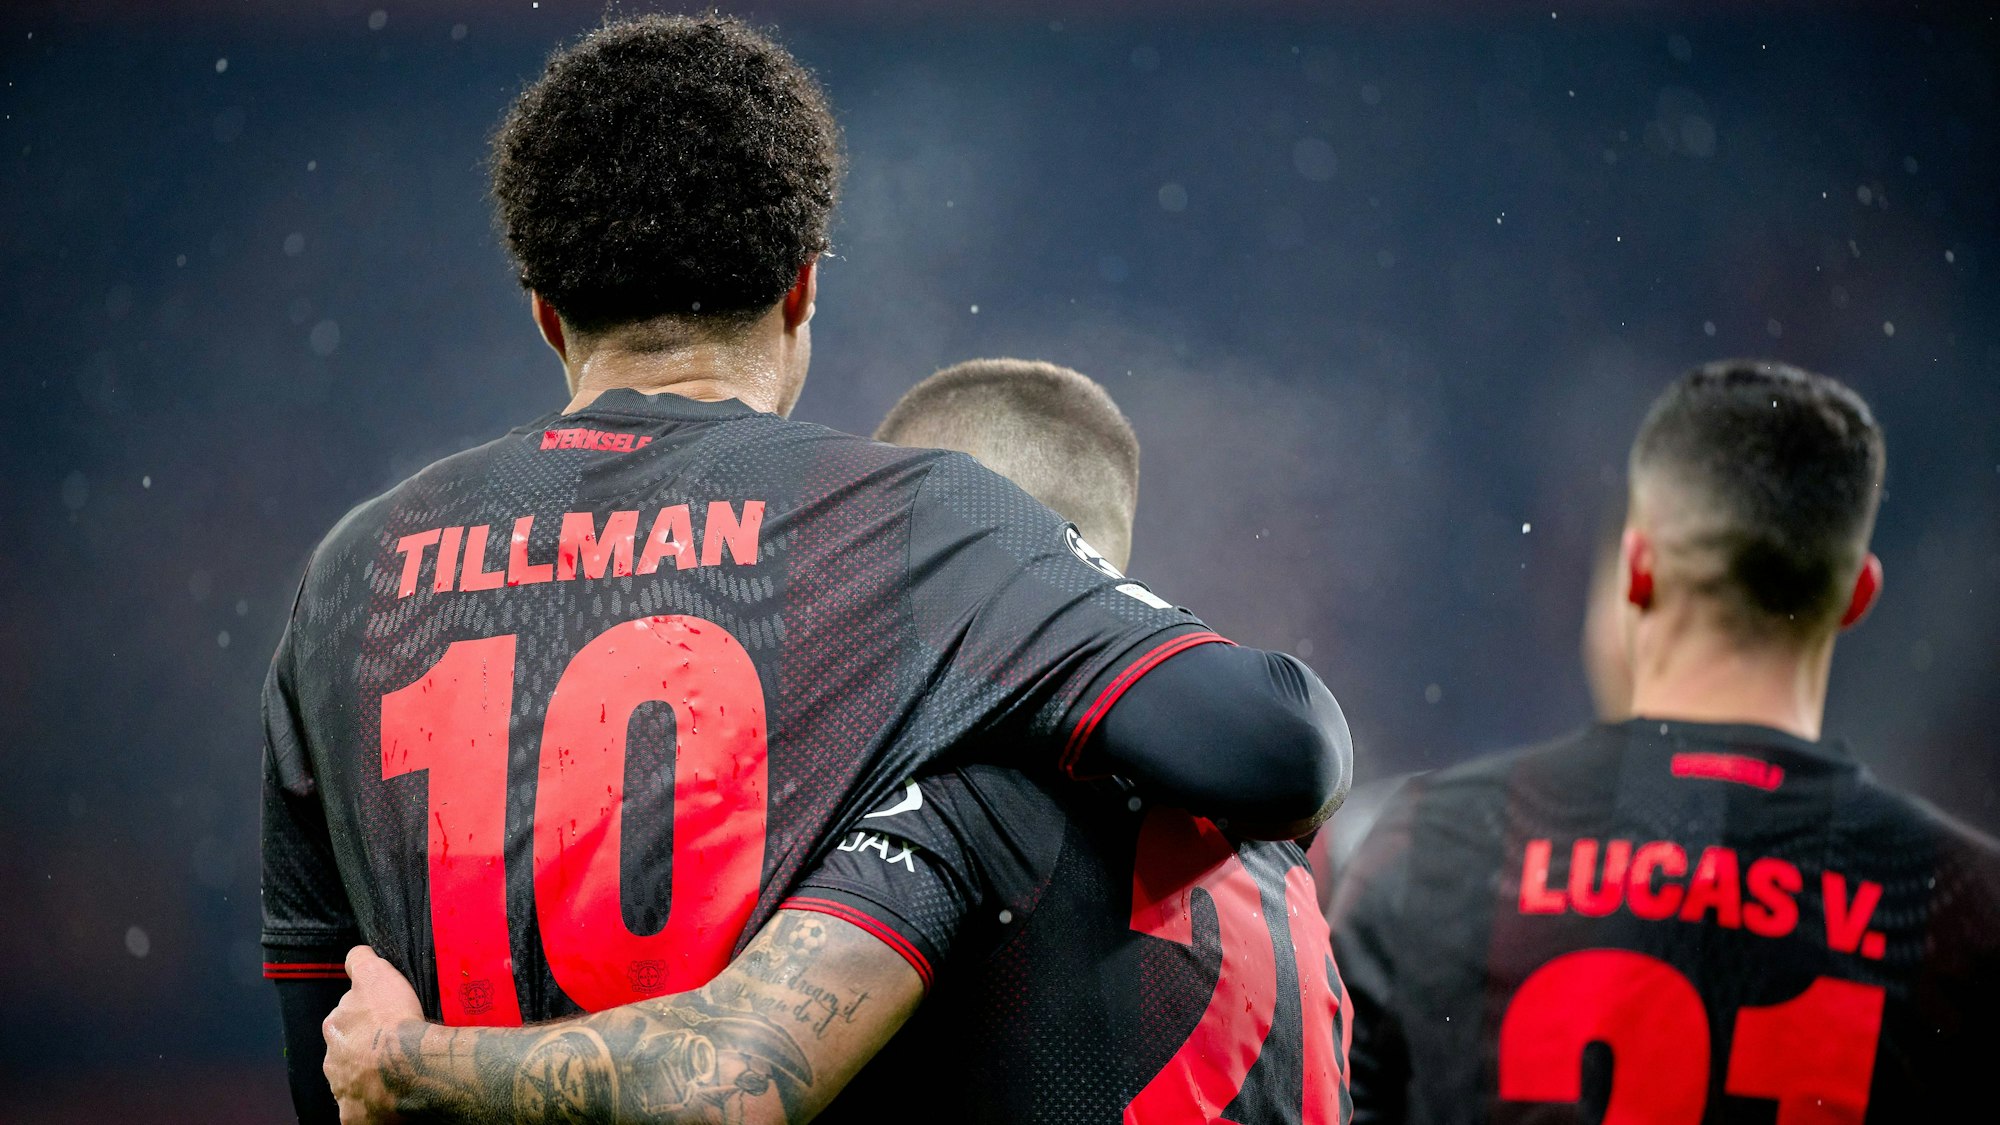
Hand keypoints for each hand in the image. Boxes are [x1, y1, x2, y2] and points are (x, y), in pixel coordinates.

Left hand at [323, 945, 423, 1123]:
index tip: (381, 1020)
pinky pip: (362, 1110)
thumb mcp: (376, 974)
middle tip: (390, 1047)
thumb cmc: (391, 1020)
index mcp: (335, 1027)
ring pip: (353, 1081)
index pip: (343, 1020)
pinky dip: (373, 1105)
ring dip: (368, 1077)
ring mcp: (342, 1089)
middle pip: (346, 1052)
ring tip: (395, 1074)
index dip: (363, 1019)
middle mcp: (332, 1060)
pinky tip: (390, 1099)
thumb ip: (361, 961)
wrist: (405, 1066)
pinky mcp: (355, 1115)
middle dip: (361, 1051)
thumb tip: (355, 953)